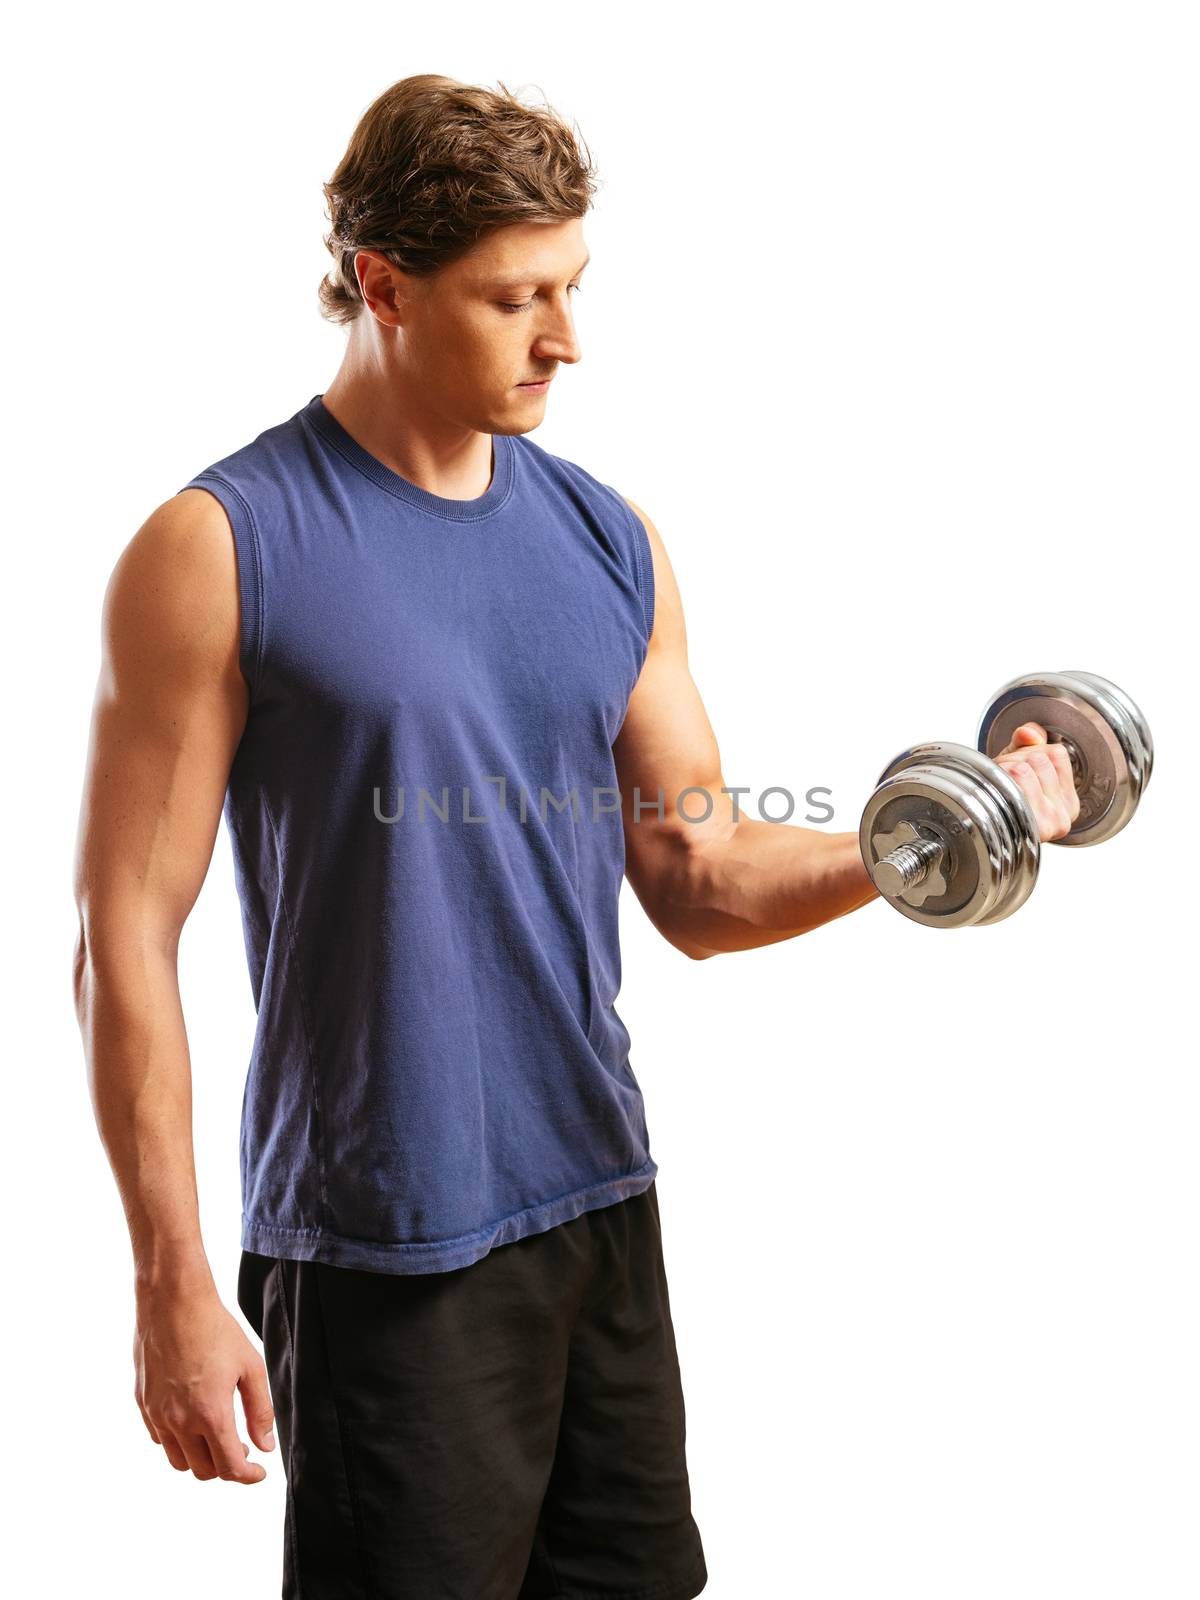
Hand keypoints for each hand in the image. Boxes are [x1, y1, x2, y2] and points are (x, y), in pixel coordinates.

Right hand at [133, 1284, 275, 1482]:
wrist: (174, 1302)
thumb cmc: (216, 1329)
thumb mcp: (250, 1367)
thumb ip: (259, 1411)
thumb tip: (265, 1446)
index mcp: (210, 1413)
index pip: (229, 1467)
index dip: (248, 1476)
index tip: (259, 1473)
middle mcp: (180, 1421)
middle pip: (203, 1471)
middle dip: (226, 1467)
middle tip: (242, 1447)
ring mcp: (157, 1414)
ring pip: (179, 1461)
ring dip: (201, 1459)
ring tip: (218, 1437)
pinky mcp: (143, 1404)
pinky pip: (160, 1440)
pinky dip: (178, 1442)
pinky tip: (193, 1421)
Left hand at [992, 721, 1080, 841]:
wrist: (979, 822)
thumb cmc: (1004, 793)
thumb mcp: (1019, 762)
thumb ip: (1028, 740)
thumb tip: (1029, 733)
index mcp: (1068, 801)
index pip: (1056, 754)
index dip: (1032, 752)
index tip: (1020, 767)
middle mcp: (1063, 815)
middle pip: (1039, 760)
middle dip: (1014, 760)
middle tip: (1004, 777)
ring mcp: (1048, 822)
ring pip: (1024, 768)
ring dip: (1003, 769)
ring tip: (999, 783)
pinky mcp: (1029, 825)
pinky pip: (1013, 781)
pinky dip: (997, 777)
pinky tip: (995, 790)